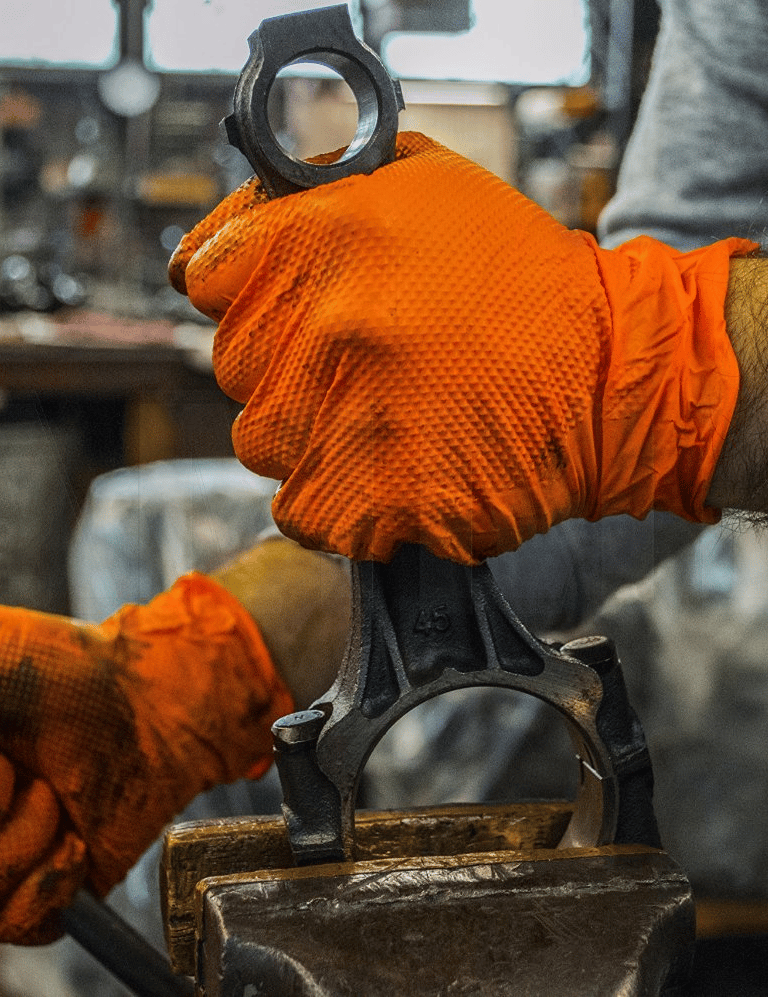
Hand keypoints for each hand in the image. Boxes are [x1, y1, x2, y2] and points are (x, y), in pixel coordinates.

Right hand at [0, 572, 292, 943]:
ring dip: (21, 845)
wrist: (152, 700)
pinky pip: (21, 925)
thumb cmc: (71, 667)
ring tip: (52, 796)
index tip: (0, 761)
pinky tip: (74, 840)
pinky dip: (51, 883)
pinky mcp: (43, 889)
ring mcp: (0, 856)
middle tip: (22, 775)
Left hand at [171, 132, 754, 563]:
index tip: (281, 301)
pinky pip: (300, 511)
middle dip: (287, 360)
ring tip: (386, 413)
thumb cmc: (519, 278)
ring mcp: (335, 428)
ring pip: (262, 441)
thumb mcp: (424, 180)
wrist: (606, 377)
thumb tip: (238, 226)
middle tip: (361, 358)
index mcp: (322, 242)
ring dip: (310, 430)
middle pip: (234, 364)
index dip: (245, 288)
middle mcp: (318, 334)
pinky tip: (389, 465)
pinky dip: (334, 497)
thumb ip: (317, 187)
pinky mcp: (365, 507)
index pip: (206, 275)